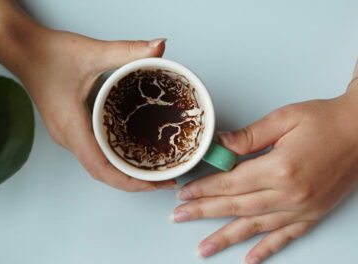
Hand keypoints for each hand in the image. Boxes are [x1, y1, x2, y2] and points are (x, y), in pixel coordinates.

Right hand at [13, 29, 176, 190]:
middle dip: (133, 181)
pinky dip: (114, 157)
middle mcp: (68, 136)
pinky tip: (131, 150)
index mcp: (71, 126)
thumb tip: (160, 46)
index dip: (128, 181)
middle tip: (164, 178)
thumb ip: (127, 50)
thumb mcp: (92, 52)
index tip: (153, 184)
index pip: (100, 168)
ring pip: (97, 164)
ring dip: (123, 171)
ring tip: (153, 169)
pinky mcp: (69, 128)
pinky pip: (93, 152)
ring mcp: (67, 134)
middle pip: (102, 172)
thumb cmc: (48, 54)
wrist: (22, 49)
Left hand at [171, 82, 357, 262]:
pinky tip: (249, 259)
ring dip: (226, 238)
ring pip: (255, 227)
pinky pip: (285, 237)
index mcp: (280, 168)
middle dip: (204, 212)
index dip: (204, 189)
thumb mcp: (283, 119)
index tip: (184, 194)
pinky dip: (266, 249)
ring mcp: (303, 208)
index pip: (230, 183)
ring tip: (203, 249)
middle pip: (236, 207)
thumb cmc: (324, 120)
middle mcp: (291, 194)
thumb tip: (219, 147)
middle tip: (179, 218)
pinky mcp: (313, 214)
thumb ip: (247, 136)